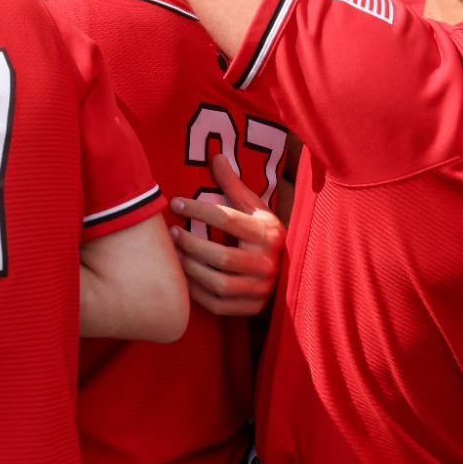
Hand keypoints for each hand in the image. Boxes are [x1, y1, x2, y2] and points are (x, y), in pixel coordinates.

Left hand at [167, 152, 283, 316]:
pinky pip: (218, 305)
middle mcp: (267, 264)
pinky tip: (183, 277)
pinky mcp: (251, 307)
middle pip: (221, 257)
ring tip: (174, 253)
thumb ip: (234, 185)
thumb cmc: (263, 233)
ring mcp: (260, 289)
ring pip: (218, 283)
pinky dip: (196, 292)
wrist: (290, 271)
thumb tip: (216, 156)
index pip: (228, 220)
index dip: (198, 210)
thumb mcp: (255, 207)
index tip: (175, 202)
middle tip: (172, 232)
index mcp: (268, 234)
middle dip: (191, 244)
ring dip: (190, 269)